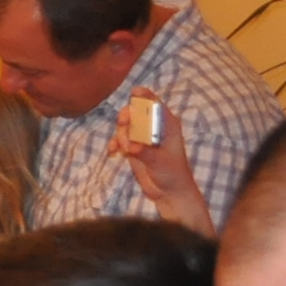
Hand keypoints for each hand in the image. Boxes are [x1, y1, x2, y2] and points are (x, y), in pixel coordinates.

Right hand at [109, 87, 213, 234]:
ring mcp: (142, 137)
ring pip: (125, 125)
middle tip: (123, 124)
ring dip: (121, 135)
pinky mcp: (133, 147)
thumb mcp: (161, 162)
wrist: (168, 192)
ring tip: (126, 151)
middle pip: (135, 112)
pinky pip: (119, 139)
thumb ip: (145, 153)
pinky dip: (115, 144)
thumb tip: (131, 147)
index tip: (135, 93)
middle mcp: (153, 127)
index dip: (144, 96)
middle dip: (127, 118)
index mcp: (167, 125)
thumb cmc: (172, 174)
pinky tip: (113, 153)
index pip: (154, 104)